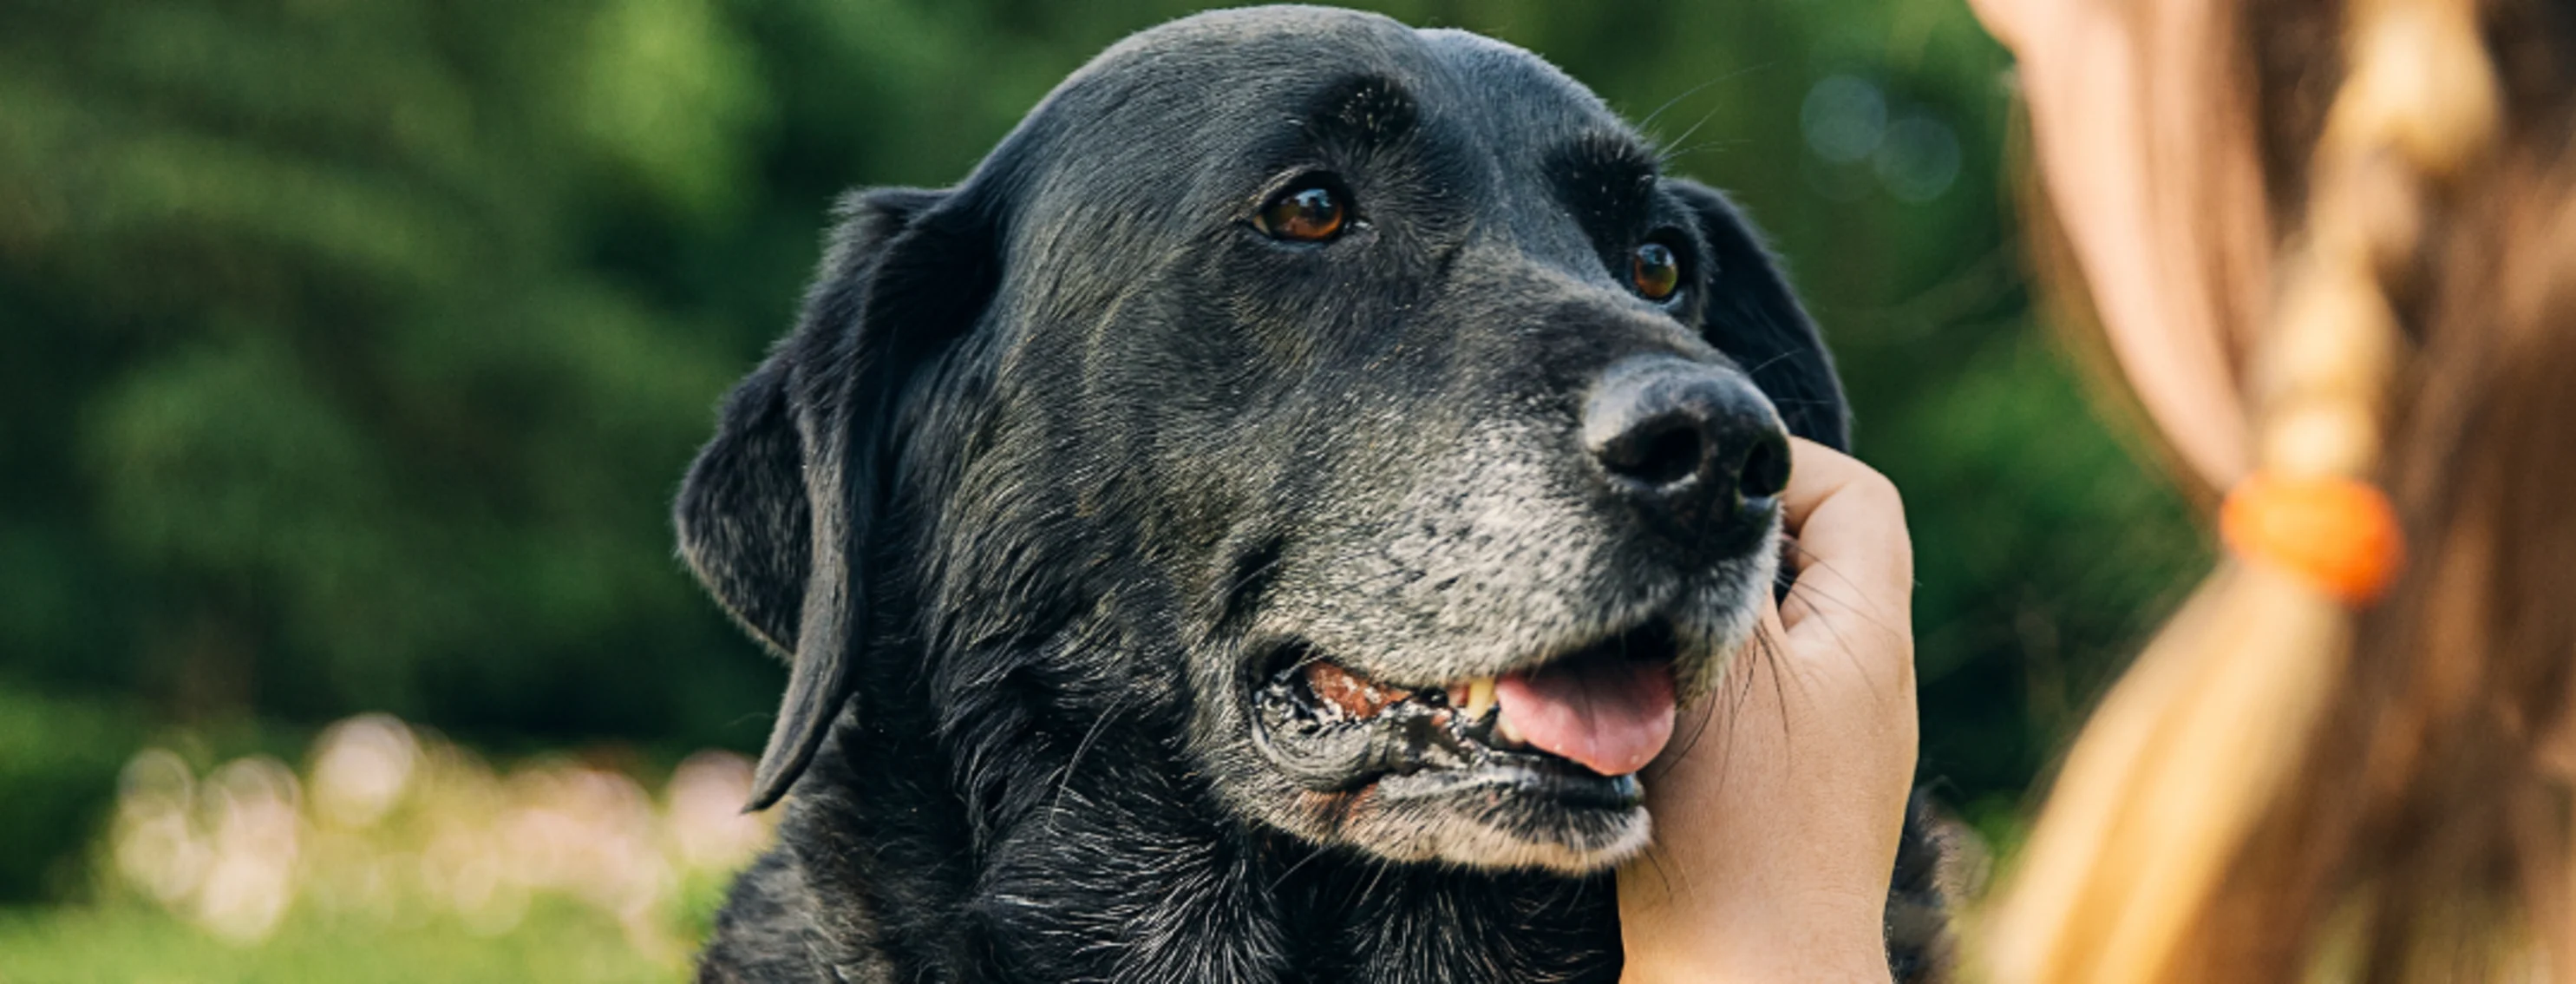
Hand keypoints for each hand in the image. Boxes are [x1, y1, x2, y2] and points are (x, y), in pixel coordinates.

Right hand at [1619, 437, 1918, 982]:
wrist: (1744, 983)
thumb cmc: (1735, 830)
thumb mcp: (1724, 664)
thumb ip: (1720, 565)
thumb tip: (1704, 485)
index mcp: (1871, 632)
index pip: (1853, 494)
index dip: (1777, 466)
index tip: (1690, 492)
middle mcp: (1867, 682)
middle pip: (1807, 558)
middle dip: (1721, 546)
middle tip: (1647, 558)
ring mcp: (1831, 743)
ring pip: (1764, 631)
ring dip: (1694, 620)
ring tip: (1630, 637)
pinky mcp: (1785, 794)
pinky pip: (1743, 699)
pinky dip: (1688, 684)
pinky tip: (1630, 709)